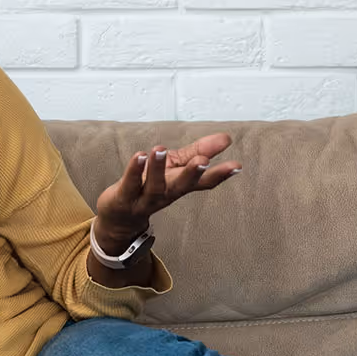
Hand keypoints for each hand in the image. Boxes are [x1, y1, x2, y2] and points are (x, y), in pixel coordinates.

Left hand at [93, 133, 240, 245]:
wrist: (120, 217)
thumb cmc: (150, 187)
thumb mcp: (175, 167)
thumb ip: (198, 152)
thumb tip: (226, 138)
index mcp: (179, 186)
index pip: (203, 182)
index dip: (220, 175)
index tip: (236, 166)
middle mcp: (165, 195)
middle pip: (181, 187)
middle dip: (192, 174)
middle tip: (202, 161)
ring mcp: (144, 199)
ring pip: (154, 187)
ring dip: (158, 168)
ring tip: (160, 148)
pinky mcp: (124, 198)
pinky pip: (130, 184)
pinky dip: (134, 170)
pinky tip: (139, 156)